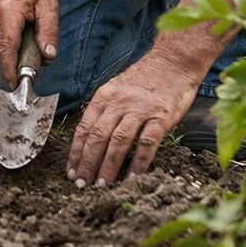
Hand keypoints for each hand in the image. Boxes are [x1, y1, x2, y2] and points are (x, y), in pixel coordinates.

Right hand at [0, 0, 58, 87]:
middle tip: (42, 53)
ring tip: (34, 32)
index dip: (10, 70)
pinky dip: (16, 44)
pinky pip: (5, 43)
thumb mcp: (48, 5)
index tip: (15, 85)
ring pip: (7, 49)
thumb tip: (49, 56)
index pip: (7, 49)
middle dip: (24, 60)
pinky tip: (26, 30)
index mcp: (8, 16)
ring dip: (21, 50)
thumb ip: (48, 31)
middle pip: (9, 52)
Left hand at [65, 48, 201, 187]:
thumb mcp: (117, 88)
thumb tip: (90, 138)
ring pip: (118, 141)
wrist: (174, 62)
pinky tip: (133, 177)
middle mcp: (119, 103)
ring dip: (108, 165)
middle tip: (82, 184)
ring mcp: (140, 109)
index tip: (71, 171)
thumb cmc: (145, 79)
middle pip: (97, 136)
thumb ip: (105, 110)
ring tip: (102, 185)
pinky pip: (147, 142)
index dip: (76, 152)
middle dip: (87, 163)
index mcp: (104, 96)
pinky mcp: (161, 116)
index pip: (84, 128)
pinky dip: (139, 161)